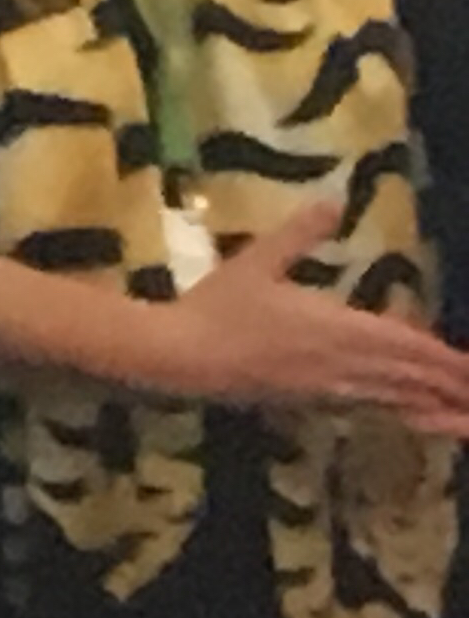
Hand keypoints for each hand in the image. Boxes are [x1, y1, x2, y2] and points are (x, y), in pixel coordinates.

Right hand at [156, 201, 468, 433]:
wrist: (178, 357)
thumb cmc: (216, 308)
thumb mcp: (256, 261)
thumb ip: (298, 234)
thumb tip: (332, 202)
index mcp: (338, 329)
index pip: (409, 346)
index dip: (447, 359)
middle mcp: (342, 364)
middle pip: (411, 378)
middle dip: (450, 388)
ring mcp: (326, 387)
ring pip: (393, 397)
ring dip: (432, 405)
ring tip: (459, 415)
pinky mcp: (307, 401)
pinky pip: (366, 407)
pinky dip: (396, 410)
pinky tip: (406, 412)